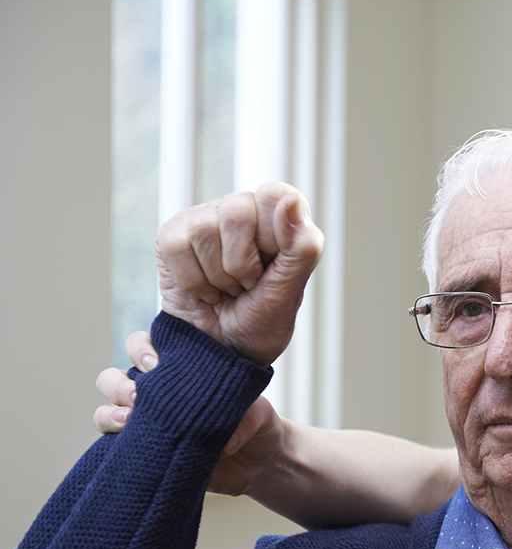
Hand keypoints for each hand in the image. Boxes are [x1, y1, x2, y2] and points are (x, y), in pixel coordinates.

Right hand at [94, 333, 289, 496]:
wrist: (260, 463)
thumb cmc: (257, 424)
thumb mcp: (260, 413)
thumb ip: (247, 417)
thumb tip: (226, 441)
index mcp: (180, 372)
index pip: (146, 347)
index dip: (141, 349)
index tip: (156, 363)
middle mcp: (158, 394)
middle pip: (114, 377)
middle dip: (118, 383)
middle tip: (139, 394)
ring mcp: (149, 423)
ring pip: (107, 409)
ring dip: (110, 412)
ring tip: (131, 419)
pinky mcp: (147, 452)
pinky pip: (112, 444)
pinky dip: (111, 440)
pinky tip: (126, 441)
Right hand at [156, 183, 323, 365]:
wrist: (223, 353)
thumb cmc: (262, 321)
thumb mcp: (290, 292)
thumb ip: (302, 247)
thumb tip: (291, 200)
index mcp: (279, 217)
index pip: (274, 195)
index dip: (273, 236)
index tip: (272, 267)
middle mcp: (242, 210)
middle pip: (237, 213)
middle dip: (242, 265)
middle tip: (247, 285)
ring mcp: (204, 219)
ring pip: (204, 230)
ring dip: (217, 277)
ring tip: (226, 290)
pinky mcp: (172, 236)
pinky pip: (176, 245)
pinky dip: (192, 281)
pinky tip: (204, 291)